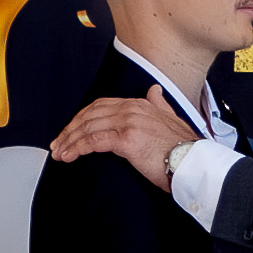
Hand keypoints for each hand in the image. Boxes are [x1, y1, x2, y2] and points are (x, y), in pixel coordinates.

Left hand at [50, 93, 186, 187]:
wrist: (194, 161)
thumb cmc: (184, 148)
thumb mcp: (172, 118)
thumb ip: (159, 104)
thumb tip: (154, 91)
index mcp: (140, 104)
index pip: (101, 106)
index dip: (82, 118)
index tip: (72, 130)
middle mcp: (132, 109)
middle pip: (90, 115)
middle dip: (71, 129)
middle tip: (59, 143)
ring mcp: (128, 122)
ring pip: (88, 127)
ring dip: (70, 140)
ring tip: (60, 152)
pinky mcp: (126, 139)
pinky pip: (94, 141)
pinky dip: (77, 147)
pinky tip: (70, 155)